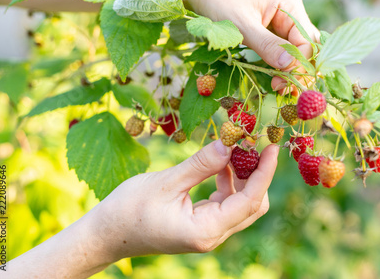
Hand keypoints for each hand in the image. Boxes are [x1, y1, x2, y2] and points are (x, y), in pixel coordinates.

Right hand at [93, 140, 278, 258]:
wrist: (106, 234)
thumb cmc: (129, 209)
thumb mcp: (166, 182)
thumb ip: (201, 164)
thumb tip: (230, 143)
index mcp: (206, 230)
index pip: (250, 200)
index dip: (265, 172)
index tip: (273, 146)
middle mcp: (213, 236)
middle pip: (252, 205)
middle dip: (257, 174)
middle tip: (252, 143)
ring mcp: (208, 232)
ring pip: (241, 204)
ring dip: (242, 177)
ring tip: (232, 149)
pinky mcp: (202, 225)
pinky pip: (226, 203)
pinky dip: (227, 182)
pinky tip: (218, 164)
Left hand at [185, 0, 319, 94]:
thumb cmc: (219, 2)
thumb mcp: (241, 25)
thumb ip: (266, 45)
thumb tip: (290, 65)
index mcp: (289, 3)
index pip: (305, 40)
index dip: (298, 63)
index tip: (283, 83)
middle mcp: (291, 12)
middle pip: (307, 46)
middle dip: (299, 70)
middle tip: (285, 91)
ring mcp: (283, 22)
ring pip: (297, 51)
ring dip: (292, 71)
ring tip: (280, 89)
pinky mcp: (273, 32)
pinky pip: (284, 51)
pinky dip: (282, 67)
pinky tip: (276, 80)